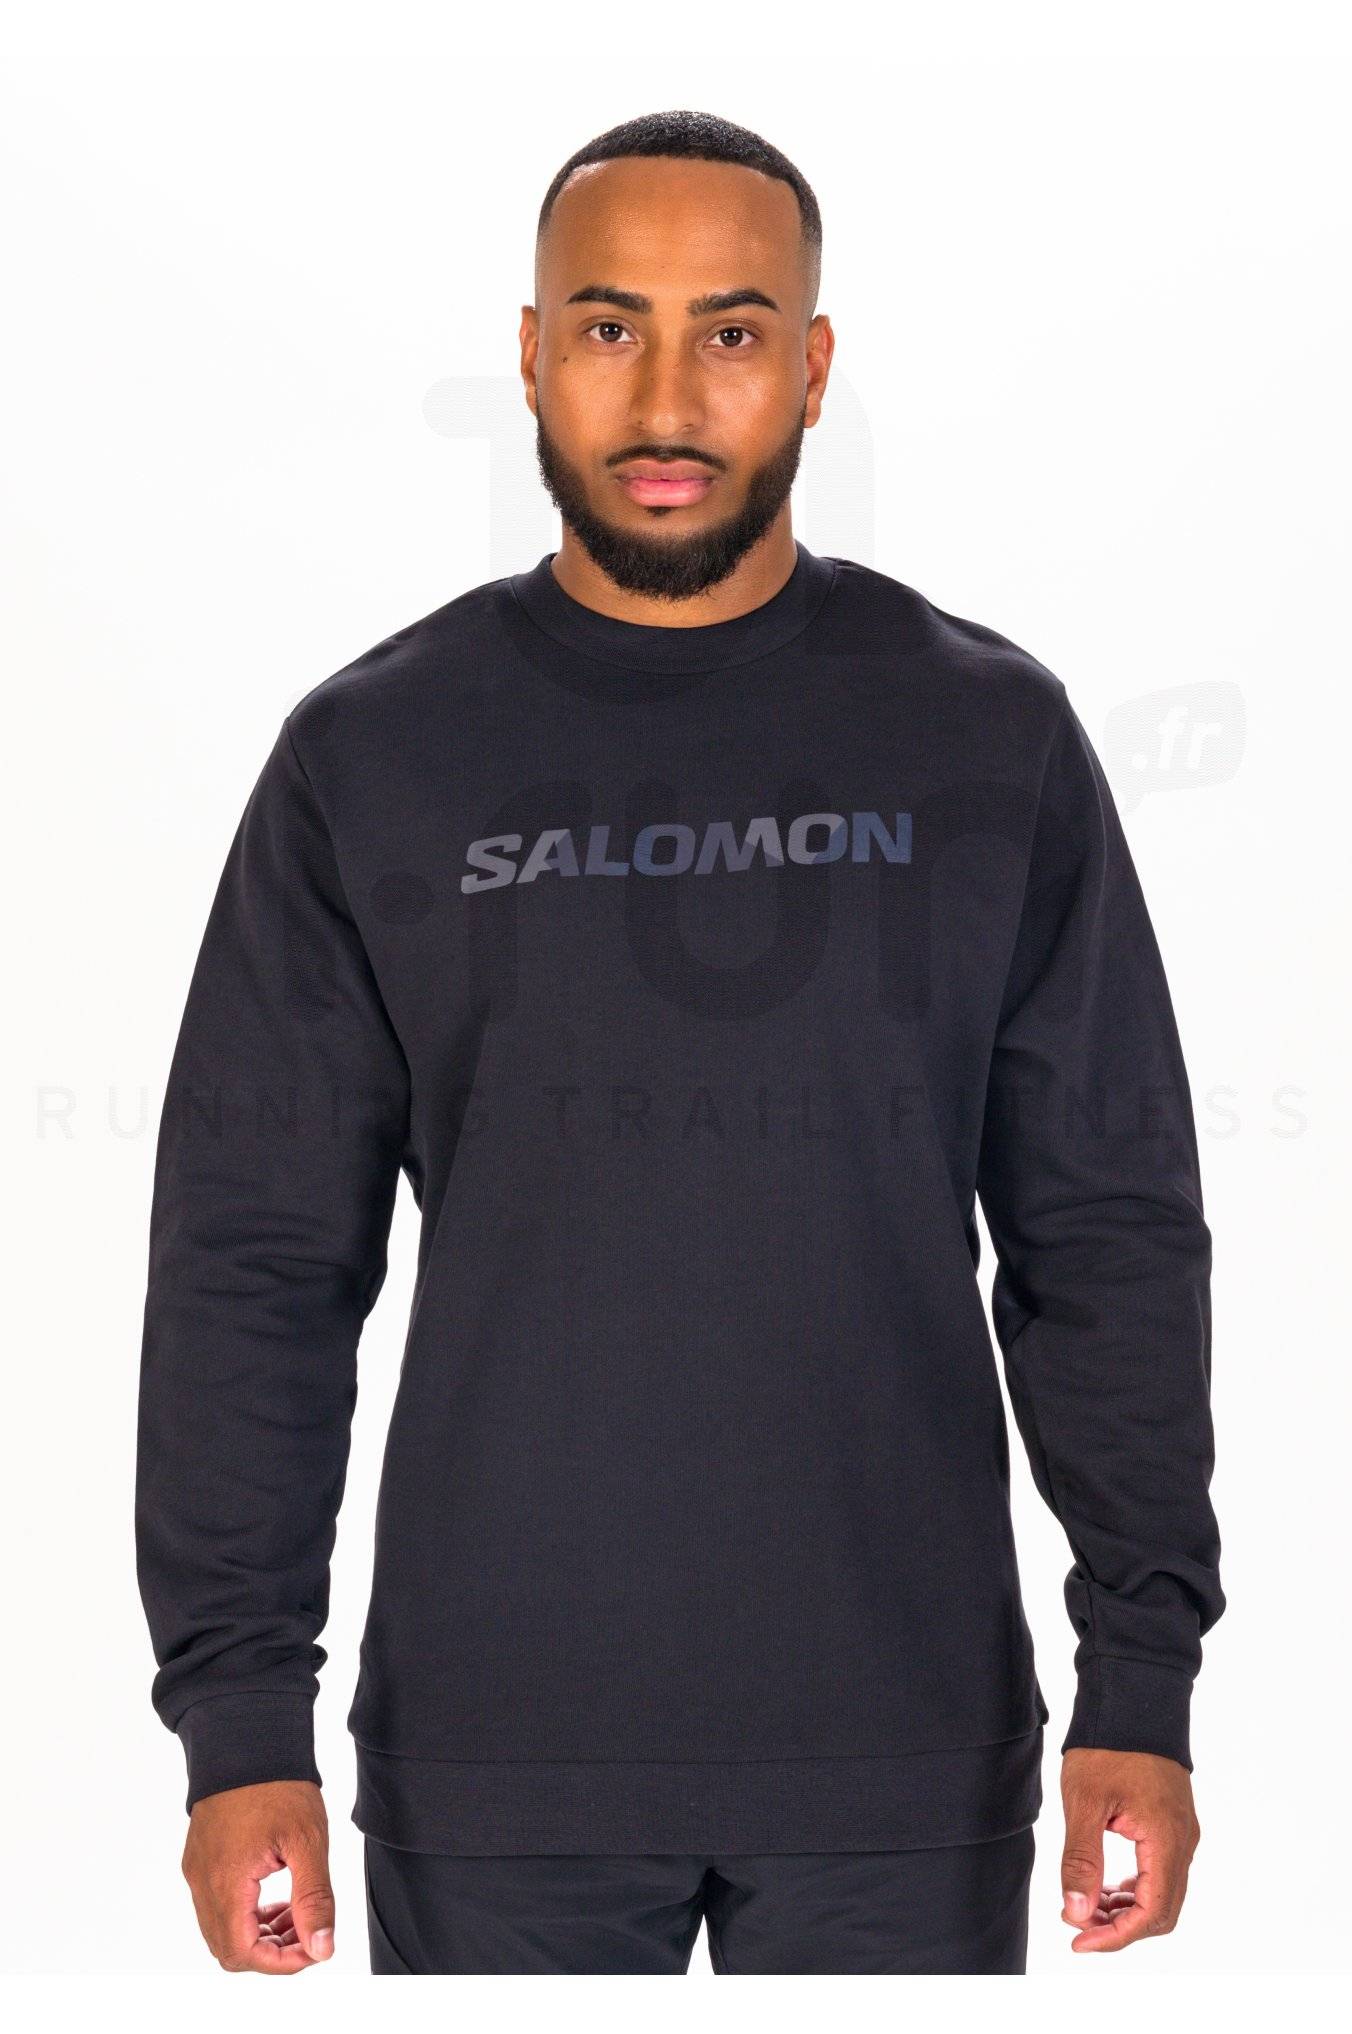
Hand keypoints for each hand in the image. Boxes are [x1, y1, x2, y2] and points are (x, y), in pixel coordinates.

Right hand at [181, 1778, 334, 1973]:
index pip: (243, 1953)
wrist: (247, 1737)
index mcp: (226, 1881)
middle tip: (308, 1931)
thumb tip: (321, 1949)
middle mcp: (202, 1882)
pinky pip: (216, 1906)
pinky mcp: (199, 1858)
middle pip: (229, 1949)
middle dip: (272, 1951)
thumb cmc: (278, 1783)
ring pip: (221, 1929)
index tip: (314, 1949)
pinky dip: (246, 1914)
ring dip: (259, 1934)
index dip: (281, 1963)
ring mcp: (197, 1870)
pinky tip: (275, 1897)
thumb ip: (314, 1898)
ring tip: (296, 1913)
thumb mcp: (308, 1841)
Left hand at [1059, 1748, 1199, 1952]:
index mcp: (1166, 1839)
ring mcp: (1183, 1832)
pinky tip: (1106, 1886)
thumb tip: (1076, 1913)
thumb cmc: (1107, 1745)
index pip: (1151, 1912)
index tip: (1079, 1941)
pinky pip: (1162, 1872)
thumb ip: (1081, 1859)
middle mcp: (1183, 1841)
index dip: (1116, 1936)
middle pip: (1162, 1911)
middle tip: (1078, 1926)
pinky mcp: (1174, 1823)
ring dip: (1127, 1910)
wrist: (1132, 1698)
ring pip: (1163, 1893)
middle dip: (1120, 1928)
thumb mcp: (1085, 1801)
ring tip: (1085, 1907)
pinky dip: (1135, 1888)